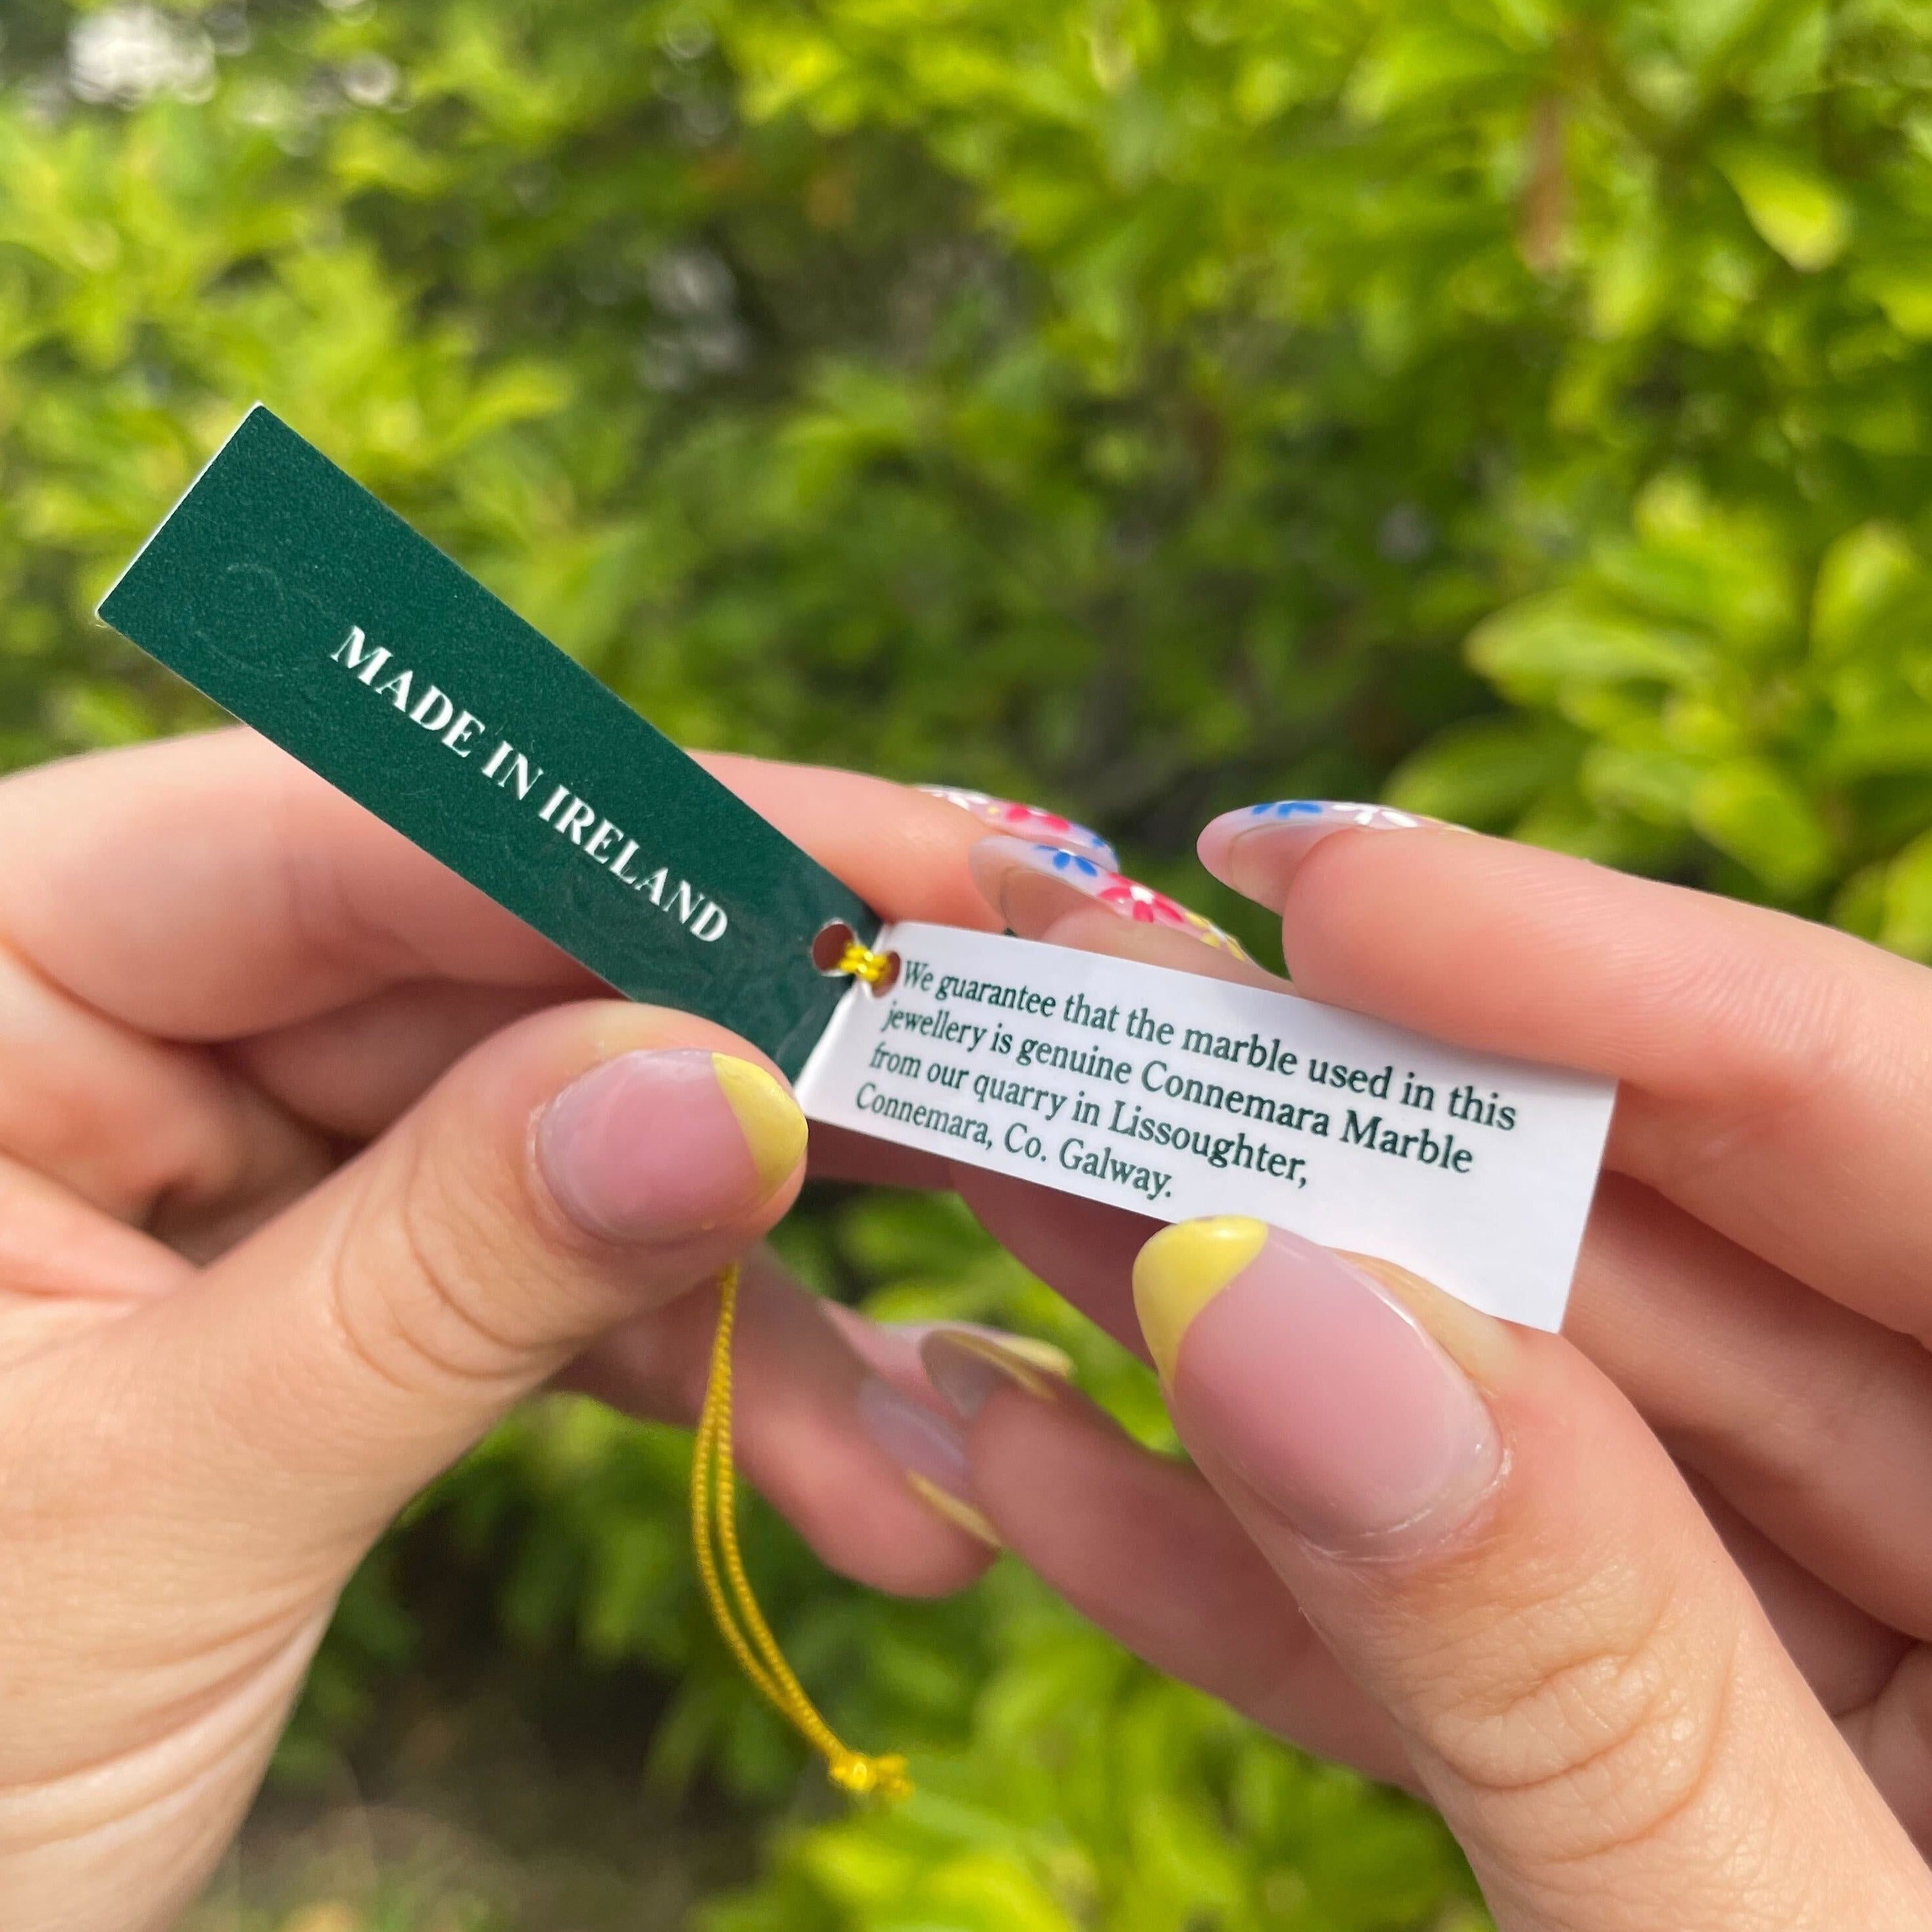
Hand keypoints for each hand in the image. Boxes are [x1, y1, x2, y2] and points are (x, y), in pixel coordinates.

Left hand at [0, 729, 1013, 1931]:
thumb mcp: (153, 1508)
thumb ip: (444, 1273)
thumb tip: (735, 1091)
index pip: (353, 834)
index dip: (665, 837)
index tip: (927, 863)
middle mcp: (99, 1024)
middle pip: (498, 969)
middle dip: (766, 1051)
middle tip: (1020, 1063)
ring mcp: (217, 1160)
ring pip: (552, 1135)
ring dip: (768, 1263)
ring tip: (986, 1327)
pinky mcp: (312, 1289)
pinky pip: (534, 1284)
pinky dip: (697, 1377)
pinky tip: (868, 1484)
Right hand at [860, 815, 1931, 1926]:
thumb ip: (1562, 1656)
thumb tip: (1261, 1295)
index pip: (1902, 1129)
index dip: (1609, 977)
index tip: (1317, 882)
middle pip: (1667, 1266)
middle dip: (1348, 1148)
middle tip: (1082, 1016)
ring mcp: (1849, 1681)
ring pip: (1526, 1437)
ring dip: (1246, 1329)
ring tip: (998, 1189)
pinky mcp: (1677, 1799)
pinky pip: (1472, 1643)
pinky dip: (1262, 1577)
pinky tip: (1036, 1468)